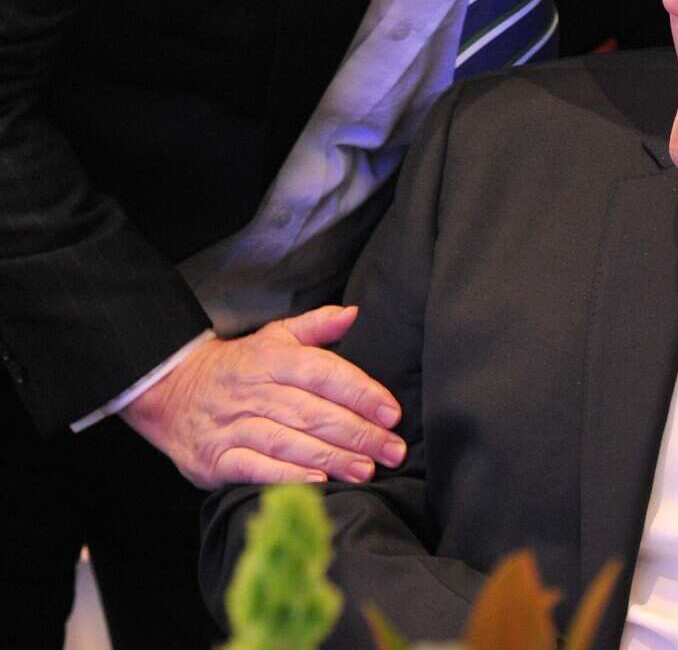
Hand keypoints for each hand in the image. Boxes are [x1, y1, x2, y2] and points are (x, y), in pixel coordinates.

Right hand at [121, 305, 406, 488]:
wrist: (167, 391)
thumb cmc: (238, 367)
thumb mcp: (274, 337)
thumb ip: (316, 326)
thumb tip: (354, 313)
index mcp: (272, 358)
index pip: (324, 373)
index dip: (361, 393)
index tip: (393, 414)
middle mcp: (253, 390)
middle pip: (312, 412)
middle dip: (358, 434)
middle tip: (393, 451)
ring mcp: (232, 425)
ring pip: (288, 441)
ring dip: (331, 458)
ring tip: (366, 470)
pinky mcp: (214, 458)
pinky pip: (254, 467)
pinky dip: (286, 475)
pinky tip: (318, 482)